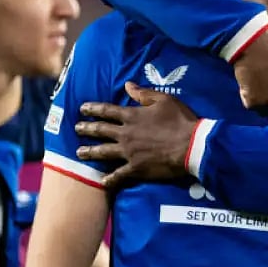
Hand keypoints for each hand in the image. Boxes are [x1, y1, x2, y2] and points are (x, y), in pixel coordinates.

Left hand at [76, 82, 200, 189]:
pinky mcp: (136, 168)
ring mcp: (129, 153)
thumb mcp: (164, 100)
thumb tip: (127, 85)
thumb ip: (143, 94)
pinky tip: (102, 181)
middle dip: (86, 129)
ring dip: (90, 152)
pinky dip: (110, 179)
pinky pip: (119, 175)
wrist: (191, 146)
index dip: (93, 109)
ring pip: (103, 152)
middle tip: (76, 129)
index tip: (82, 109)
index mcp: (132, 116)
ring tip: (78, 153)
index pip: (107, 111)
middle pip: (101, 131)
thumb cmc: (180, 120)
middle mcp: (126, 134)